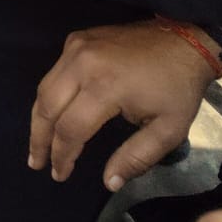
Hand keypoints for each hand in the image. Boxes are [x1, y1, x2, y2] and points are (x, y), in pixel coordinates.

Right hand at [28, 20, 217, 190]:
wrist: (184, 41)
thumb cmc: (178, 88)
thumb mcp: (169, 130)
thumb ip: (137, 158)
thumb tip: (108, 183)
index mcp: (105, 87)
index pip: (71, 129)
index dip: (63, 155)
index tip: (61, 175)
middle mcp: (81, 64)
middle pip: (47, 108)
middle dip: (39, 140)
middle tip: (36, 163)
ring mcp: (75, 48)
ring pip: (44, 88)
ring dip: (39, 118)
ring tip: (37, 142)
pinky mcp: (75, 39)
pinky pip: (54, 72)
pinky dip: (49, 95)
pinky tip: (53, 112)